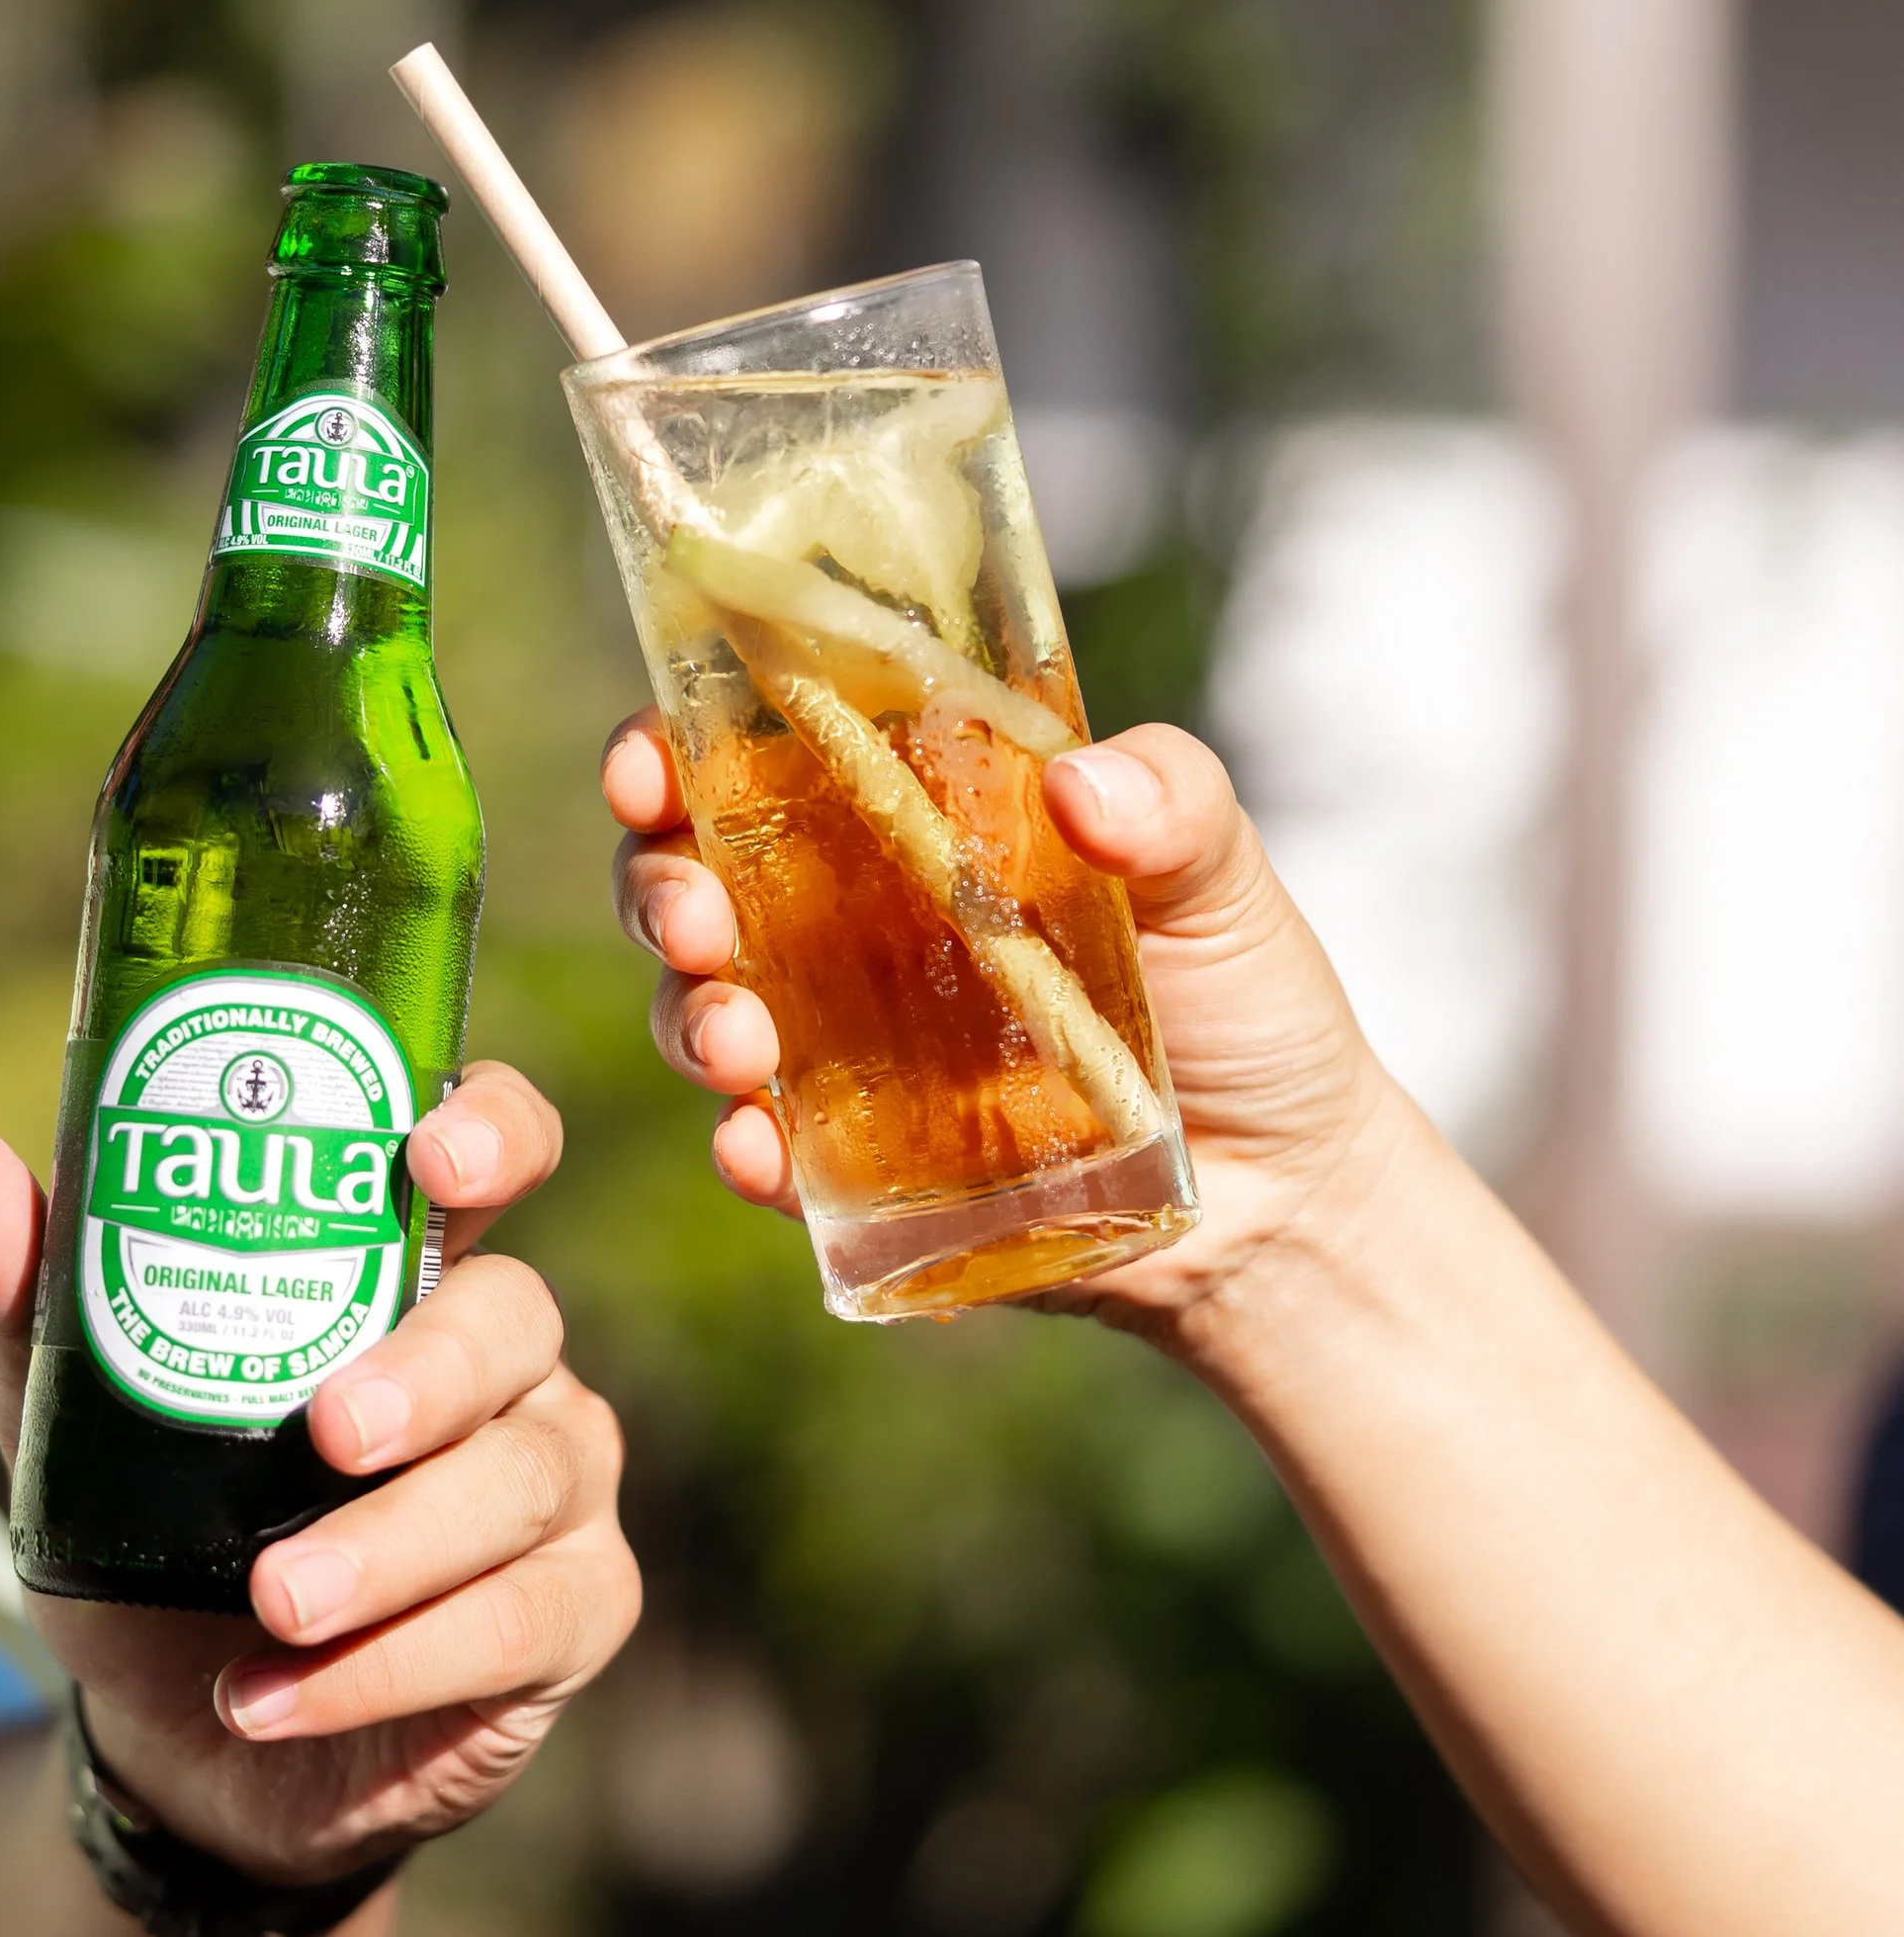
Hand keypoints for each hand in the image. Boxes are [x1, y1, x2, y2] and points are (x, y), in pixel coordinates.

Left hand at [0, 1062, 637, 1882]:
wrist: (183, 1742)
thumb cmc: (154, 1536)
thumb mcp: (74, 1420)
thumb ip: (32, 1289)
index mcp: (409, 1271)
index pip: (498, 1149)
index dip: (493, 1130)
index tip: (429, 1160)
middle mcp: (508, 1360)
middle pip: (517, 1319)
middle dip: (431, 1372)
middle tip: (331, 1430)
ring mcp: (557, 1482)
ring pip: (525, 1477)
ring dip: (395, 1545)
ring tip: (276, 1602)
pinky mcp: (573, 1611)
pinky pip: (521, 1621)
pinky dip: (390, 1664)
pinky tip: (275, 1696)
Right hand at [601, 711, 1404, 1348]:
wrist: (1284, 1194)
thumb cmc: (1247, 1003)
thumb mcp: (1225, 881)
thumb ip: (1174, 807)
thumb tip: (1082, 779)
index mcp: (908, 816)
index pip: (752, 751)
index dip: (671, 743)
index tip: (651, 758)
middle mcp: (847, 923)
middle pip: (689, 877)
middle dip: (658, 889)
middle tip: (700, 921)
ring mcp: (839, 1047)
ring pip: (701, 1013)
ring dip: (690, 1021)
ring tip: (741, 1048)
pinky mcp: (855, 1167)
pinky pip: (764, 1153)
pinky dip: (746, 1150)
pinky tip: (762, 1154)